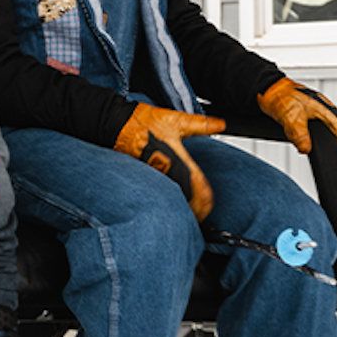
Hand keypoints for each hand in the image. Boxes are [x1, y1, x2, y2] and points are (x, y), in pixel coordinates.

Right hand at [113, 102, 225, 219]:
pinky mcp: (143, 174)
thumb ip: (200, 124)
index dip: (204, 196)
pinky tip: (169, 204)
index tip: (209, 206)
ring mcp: (152, 173)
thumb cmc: (143, 122)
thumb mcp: (176, 120)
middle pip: (183, 194)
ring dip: (180, 205)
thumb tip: (220, 124)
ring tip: (189, 215)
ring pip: (170, 194)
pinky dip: (166, 198)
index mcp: (175, 156)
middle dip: (193, 208)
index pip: (195, 181)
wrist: (116, 125)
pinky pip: (157, 189)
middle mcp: (164, 168)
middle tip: (202, 216)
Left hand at [257, 78, 336, 157]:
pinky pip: (316, 121)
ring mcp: (316, 107)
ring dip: (326, 135)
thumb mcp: (290, 118)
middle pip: (336, 127)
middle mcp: (324, 107)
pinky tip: (308, 135)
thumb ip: (299, 134)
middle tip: (335, 152)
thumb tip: (306, 148)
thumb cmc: (279, 97)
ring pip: (327, 124)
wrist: (267, 88)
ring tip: (323, 146)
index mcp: (325, 109)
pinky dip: (315, 130)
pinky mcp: (307, 108)